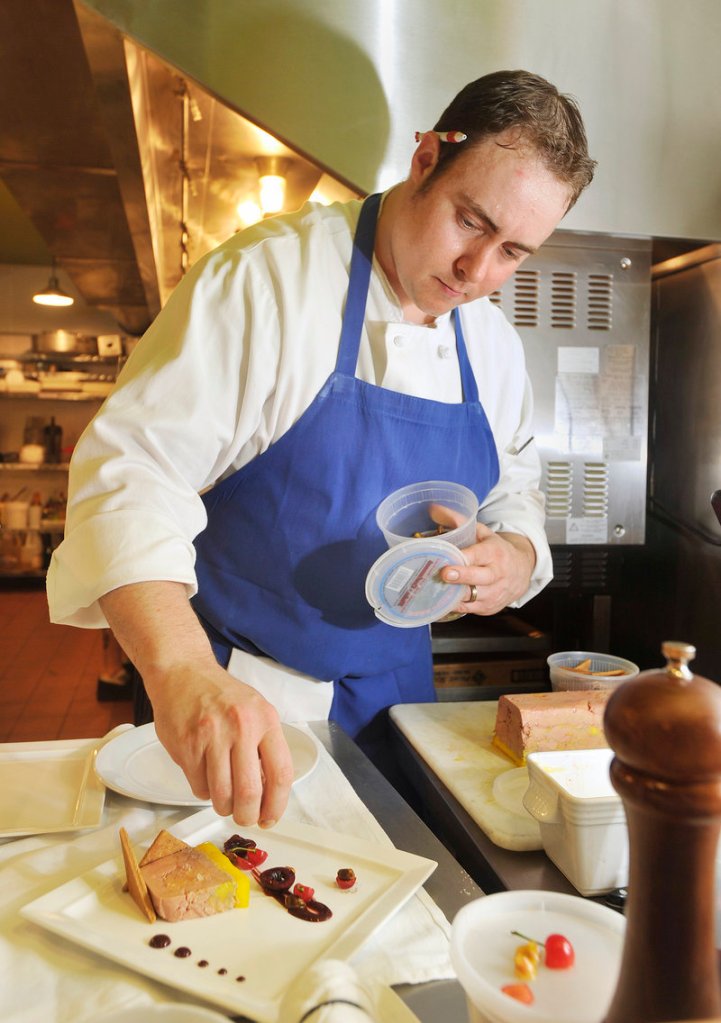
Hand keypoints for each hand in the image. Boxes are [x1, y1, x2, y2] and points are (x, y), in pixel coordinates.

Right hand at [148, 657, 294, 826]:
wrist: (183, 672)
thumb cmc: (222, 695)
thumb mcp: (255, 710)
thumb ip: (264, 746)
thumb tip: (269, 792)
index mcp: (265, 720)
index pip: (281, 774)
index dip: (277, 804)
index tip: (270, 818)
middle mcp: (241, 727)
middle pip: (250, 792)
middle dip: (247, 816)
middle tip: (245, 818)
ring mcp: (212, 737)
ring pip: (221, 795)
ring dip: (223, 807)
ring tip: (224, 801)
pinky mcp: (186, 746)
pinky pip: (198, 786)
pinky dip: (203, 790)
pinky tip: (204, 776)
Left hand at [440, 522, 535, 615]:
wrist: (522, 572)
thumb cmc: (497, 551)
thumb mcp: (483, 533)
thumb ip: (459, 522)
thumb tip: (434, 510)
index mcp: (495, 552)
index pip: (481, 554)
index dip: (466, 556)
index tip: (451, 557)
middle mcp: (498, 574)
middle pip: (480, 577)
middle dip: (462, 576)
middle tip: (445, 574)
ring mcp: (495, 593)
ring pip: (474, 597)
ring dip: (455, 594)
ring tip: (436, 588)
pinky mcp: (489, 608)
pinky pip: (469, 609)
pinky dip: (454, 605)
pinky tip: (441, 600)